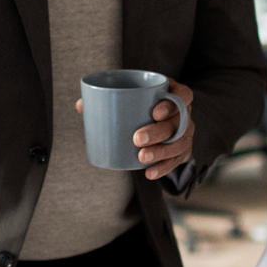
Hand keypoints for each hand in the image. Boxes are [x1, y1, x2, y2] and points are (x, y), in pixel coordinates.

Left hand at [72, 78, 194, 180]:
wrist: (157, 119)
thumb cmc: (139, 104)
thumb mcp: (129, 96)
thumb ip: (107, 98)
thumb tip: (81, 105)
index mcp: (173, 94)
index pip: (183, 95)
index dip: (172, 104)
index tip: (154, 113)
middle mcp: (184, 113)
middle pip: (178, 122)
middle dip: (159, 132)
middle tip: (137, 138)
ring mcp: (185, 132)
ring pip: (178, 143)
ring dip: (161, 152)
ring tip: (141, 157)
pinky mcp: (182, 150)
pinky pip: (176, 161)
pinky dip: (163, 168)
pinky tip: (149, 173)